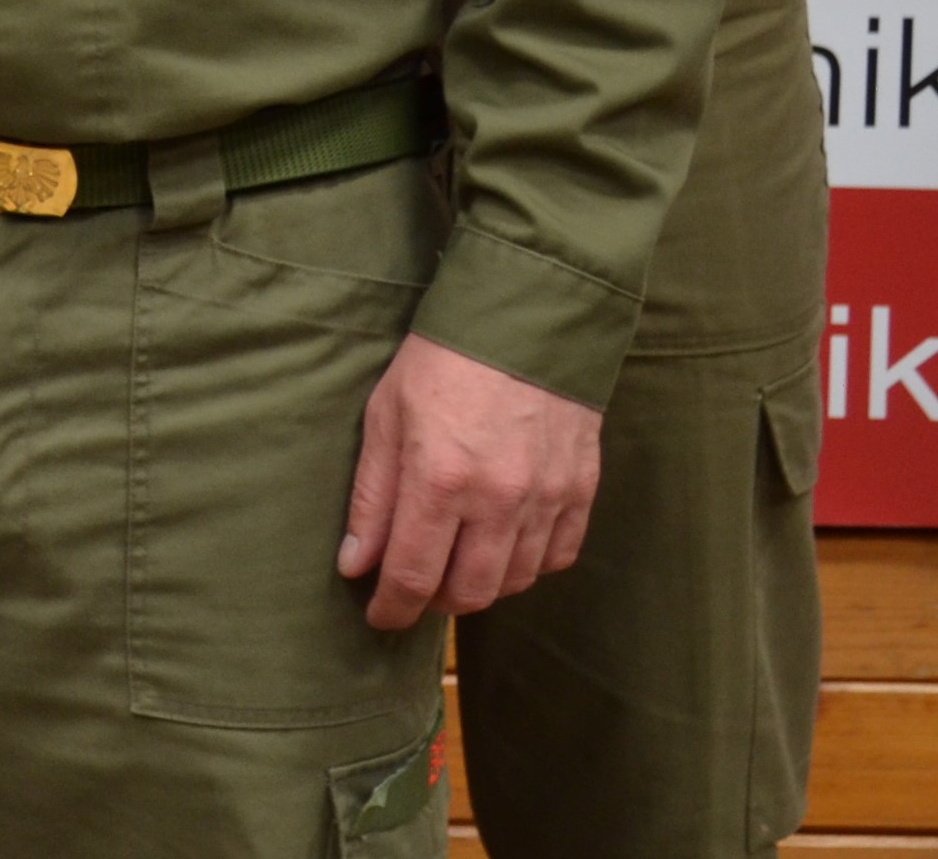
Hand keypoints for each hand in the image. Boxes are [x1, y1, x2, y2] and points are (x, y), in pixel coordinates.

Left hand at [337, 333, 602, 629]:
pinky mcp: (582, 490)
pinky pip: (557, 557)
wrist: (526, 319)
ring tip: (452, 562)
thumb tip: (355, 563)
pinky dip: (527, 565)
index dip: (392, 608)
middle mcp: (500, 499)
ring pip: (514, 581)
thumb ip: (371, 496)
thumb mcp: (385, 417)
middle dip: (434, 602)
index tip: (377, 618)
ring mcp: (547, 498)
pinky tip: (501, 546)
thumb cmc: (440, 362)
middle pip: (469, 592)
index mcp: (441, 479)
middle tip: (413, 587)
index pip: (413, 574)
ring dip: (479, 585)